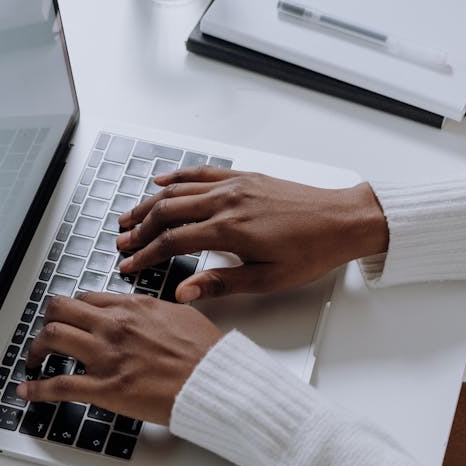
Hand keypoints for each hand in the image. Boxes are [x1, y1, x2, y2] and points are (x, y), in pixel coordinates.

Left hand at [18, 292, 221, 425]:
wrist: (215, 382)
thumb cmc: (206, 354)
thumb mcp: (181, 314)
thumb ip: (154, 310)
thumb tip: (144, 312)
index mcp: (132, 307)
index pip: (86, 298)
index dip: (72, 309)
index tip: (68, 319)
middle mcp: (114, 325)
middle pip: (60, 309)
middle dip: (46, 321)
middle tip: (45, 335)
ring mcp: (106, 356)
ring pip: (52, 338)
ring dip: (36, 349)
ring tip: (35, 360)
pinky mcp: (105, 388)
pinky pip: (59, 385)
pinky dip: (36, 388)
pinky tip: (27, 391)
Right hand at [115, 167, 388, 300]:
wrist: (343, 220)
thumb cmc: (311, 251)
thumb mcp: (267, 280)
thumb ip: (220, 284)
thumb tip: (183, 293)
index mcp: (229, 231)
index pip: (172, 242)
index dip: (145, 255)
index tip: (129, 265)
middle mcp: (226, 202)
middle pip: (166, 212)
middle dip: (139, 229)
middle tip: (121, 242)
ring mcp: (234, 185)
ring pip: (177, 190)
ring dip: (149, 203)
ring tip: (129, 217)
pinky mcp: (244, 177)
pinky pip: (200, 173)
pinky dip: (176, 177)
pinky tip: (160, 181)